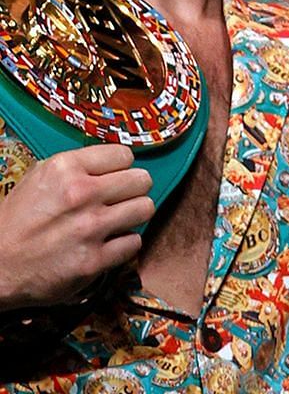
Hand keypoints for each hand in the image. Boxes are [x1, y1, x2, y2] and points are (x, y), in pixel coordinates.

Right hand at [0, 144, 151, 309]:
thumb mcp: (38, 180)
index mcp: (65, 169)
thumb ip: (77, 167)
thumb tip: (114, 162)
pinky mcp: (94, 260)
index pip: (125, 155)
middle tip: (118, 200)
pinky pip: (134, 242)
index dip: (120, 168)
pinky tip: (106, 244)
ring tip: (115, 221)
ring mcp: (89, 228)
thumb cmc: (16, 223)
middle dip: (132, 190)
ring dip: (132, 216)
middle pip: (142, 180)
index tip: (113, 178)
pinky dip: (123, 245)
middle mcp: (80, 194)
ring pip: (145, 208)